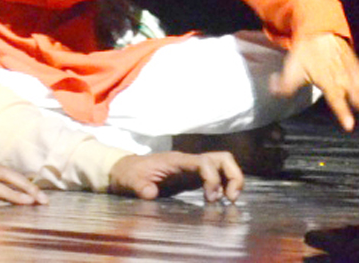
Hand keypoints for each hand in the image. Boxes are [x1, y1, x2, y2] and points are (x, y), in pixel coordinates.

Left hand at [109, 150, 243, 202]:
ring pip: (223, 164)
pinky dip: (226, 185)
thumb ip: (140, 186)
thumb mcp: (131, 181)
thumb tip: (150, 193)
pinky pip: (218, 175)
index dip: (213, 179)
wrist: (125, 170)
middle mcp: (189, 161)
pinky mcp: (194, 176)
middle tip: (230, 199)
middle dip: (233, 176)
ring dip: (233, 180)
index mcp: (176, 161)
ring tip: (229, 200)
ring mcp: (193, 168)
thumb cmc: (129, 174)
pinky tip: (220, 201)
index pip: (204, 162)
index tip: (210, 199)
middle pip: (222, 158)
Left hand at [272, 33, 358, 133]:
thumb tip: (273, 90)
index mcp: (328, 81)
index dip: (342, 112)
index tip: (349, 125)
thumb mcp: (291, 67)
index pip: (335, 99)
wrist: (319, 32)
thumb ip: (284, 84)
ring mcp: (355, 76)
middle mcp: (344, 80)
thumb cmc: (305, 53)